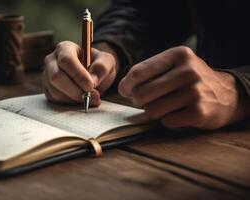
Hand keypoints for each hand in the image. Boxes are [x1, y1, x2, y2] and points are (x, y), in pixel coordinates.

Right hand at [42, 41, 116, 105]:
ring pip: (55, 91)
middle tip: (92, 96)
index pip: (66, 60)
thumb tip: (92, 80)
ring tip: (90, 98)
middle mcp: (52, 60)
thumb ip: (102, 67)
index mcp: (65, 48)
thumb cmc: (98, 65)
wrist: (92, 75)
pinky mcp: (48, 89)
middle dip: (75, 90)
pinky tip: (81, 99)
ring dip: (74, 98)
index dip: (78, 74)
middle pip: (56, 76)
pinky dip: (70, 103)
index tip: (91, 85)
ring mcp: (47, 76)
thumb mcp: (107, 61)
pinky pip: (55, 99)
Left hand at [118, 46, 249, 128]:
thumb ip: (148, 71)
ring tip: (162, 106)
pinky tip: (177, 114)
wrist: (227, 94)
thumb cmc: (190, 79)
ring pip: (152, 110)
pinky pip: (166, 121)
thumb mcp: (174, 64)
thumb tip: (123, 87)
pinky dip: (167, 120)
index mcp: (178, 55)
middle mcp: (188, 71)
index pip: (137, 72)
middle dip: (137, 100)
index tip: (126, 91)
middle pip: (141, 93)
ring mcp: (195, 92)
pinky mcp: (199, 112)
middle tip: (143, 101)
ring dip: (152, 112)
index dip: (126, 85)